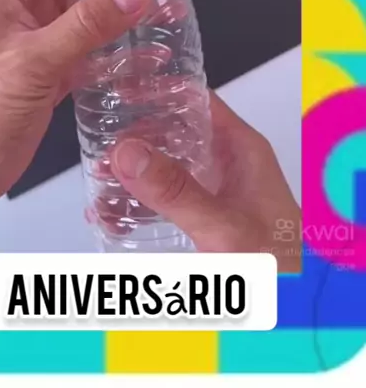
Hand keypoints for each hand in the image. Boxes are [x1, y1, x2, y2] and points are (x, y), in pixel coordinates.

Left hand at [0, 0, 150, 242]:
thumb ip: (86, 25)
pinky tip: (146, 54)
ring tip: (167, 13)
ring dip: (123, 16)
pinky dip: (115, 51)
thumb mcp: (33, 61)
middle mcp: (23, 13)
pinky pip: (89, 52)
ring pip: (88, 18)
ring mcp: (38, 44)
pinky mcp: (49, 74)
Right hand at [111, 90, 301, 272]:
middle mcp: (227, 161)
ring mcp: (217, 188)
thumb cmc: (278, 264)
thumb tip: (128, 151)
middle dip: (134, 138)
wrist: (297, 305)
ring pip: (166, 165)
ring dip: (132, 172)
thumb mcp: (222, 224)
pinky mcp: (208, 214)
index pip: (194, 98)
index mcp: (240, 147)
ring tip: (98, 181)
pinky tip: (113, 214)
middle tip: (99, 147)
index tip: (117, 93)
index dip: (157, 90)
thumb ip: (176, 191)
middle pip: (173, 131)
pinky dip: (140, 202)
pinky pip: (167, 197)